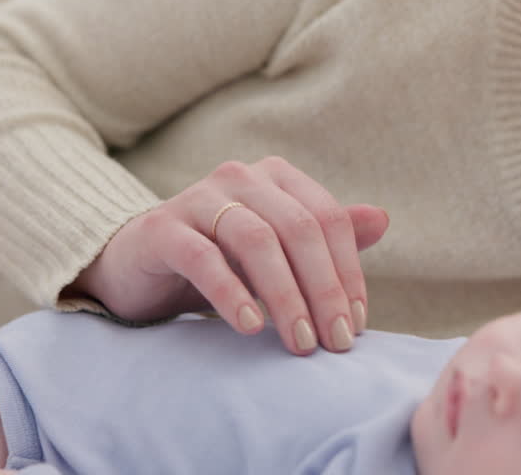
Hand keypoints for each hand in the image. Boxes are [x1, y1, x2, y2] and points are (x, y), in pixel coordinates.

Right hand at [66, 157, 387, 355]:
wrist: (137, 265)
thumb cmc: (220, 260)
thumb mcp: (277, 252)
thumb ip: (325, 236)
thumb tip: (383, 219)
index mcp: (276, 177)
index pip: (328, 219)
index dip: (349, 272)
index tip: (356, 324)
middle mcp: (240, 177)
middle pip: (298, 228)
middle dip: (324, 289)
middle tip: (334, 342)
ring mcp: (198, 198)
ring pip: (256, 240)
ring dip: (285, 295)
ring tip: (299, 341)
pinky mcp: (162, 228)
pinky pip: (203, 258)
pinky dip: (233, 293)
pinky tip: (252, 326)